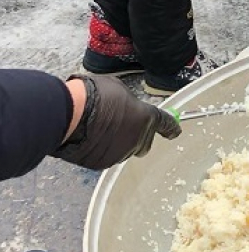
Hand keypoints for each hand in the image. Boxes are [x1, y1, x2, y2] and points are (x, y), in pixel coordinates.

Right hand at [52, 76, 180, 169]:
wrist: (70, 113)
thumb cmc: (94, 95)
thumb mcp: (118, 89)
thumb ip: (129, 102)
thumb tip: (127, 106)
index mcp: (147, 118)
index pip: (166, 125)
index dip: (171, 128)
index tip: (175, 132)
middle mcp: (139, 138)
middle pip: (145, 143)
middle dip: (138, 137)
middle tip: (122, 126)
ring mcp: (122, 153)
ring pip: (125, 150)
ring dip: (117, 142)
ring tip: (99, 127)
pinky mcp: (104, 163)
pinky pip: (106, 157)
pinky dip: (101, 149)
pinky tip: (90, 137)